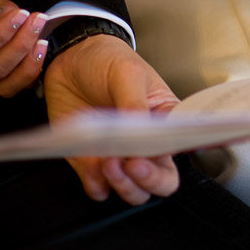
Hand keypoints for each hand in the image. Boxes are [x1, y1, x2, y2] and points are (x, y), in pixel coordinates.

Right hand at [0, 0, 47, 95]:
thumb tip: (9, 13)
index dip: (1, 34)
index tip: (21, 14)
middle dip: (20, 44)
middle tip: (38, 20)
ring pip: (5, 84)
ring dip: (28, 62)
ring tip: (43, 40)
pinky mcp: (5, 80)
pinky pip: (17, 88)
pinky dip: (31, 74)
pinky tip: (41, 53)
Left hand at [44, 35, 180, 205]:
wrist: (72, 58)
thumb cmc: (109, 61)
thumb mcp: (127, 73)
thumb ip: (134, 103)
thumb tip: (138, 135)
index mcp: (165, 120)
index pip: (178, 151)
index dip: (169, 159)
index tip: (148, 155)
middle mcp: (146, 144)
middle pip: (159, 182)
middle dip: (145, 181)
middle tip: (129, 164)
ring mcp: (120, 156)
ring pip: (132, 191)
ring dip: (122, 185)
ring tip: (107, 162)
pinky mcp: (92, 163)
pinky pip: (99, 188)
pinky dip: (96, 185)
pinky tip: (93, 168)